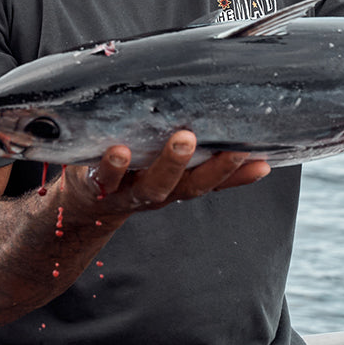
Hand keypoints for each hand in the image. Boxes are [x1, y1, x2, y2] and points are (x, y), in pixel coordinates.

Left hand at [65, 131, 270, 216]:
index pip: (215, 180)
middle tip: (224, 140)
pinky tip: (119, 150)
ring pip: (153, 185)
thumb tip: (257, 150)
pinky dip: (113, 166)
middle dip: (209, 166)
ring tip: (181, 140)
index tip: (260, 159)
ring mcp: (131, 191)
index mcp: (180, 184)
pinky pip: (106, 178)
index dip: (238, 174)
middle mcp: (160, 191)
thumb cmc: (134, 170)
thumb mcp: (169, 166)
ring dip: (169, 164)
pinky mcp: (98, 184)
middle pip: (188, 185)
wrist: (83, 204)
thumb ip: (204, 156)